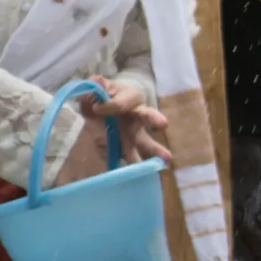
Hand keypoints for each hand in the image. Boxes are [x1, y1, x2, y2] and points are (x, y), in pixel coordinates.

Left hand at [53, 76, 171, 183]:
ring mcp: (133, 135)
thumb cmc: (103, 95)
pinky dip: (128, 167)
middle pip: (148, 118)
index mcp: (132, 98)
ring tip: (164, 161)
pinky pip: (126, 156)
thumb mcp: (97, 86)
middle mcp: (137, 117)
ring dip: (153, 152)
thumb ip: (96, 85)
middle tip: (163, 123)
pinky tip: (131, 177)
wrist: (99, 109)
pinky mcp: (124, 148)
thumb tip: (97, 84)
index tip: (95, 108)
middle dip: (154, 120)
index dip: (108, 106)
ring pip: (144, 143)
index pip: (122, 104)